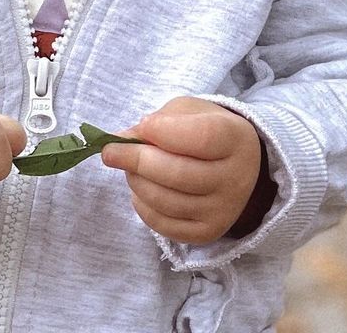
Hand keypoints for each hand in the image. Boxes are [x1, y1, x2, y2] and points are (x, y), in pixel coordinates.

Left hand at [101, 95, 262, 244]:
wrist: (236, 167)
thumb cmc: (206, 130)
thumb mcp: (188, 112)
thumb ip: (159, 121)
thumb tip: (123, 139)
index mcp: (236, 139)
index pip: (201, 137)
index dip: (165, 132)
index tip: (141, 125)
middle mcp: (235, 179)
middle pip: (179, 174)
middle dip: (136, 160)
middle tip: (110, 151)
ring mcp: (222, 211)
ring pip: (167, 201)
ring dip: (137, 182)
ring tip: (128, 168)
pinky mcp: (207, 233)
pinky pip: (164, 225)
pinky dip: (142, 206)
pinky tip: (139, 189)